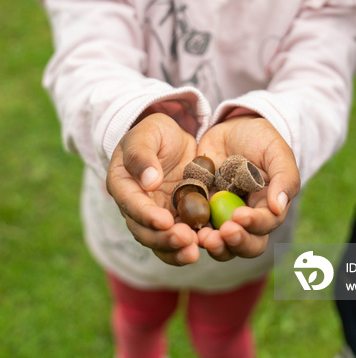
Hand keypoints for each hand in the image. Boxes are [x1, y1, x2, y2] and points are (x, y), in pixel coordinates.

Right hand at [106, 113, 198, 265]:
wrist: (172, 140)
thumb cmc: (155, 132)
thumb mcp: (148, 132)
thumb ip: (142, 154)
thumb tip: (148, 181)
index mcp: (122, 184)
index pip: (131, 203)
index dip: (146, 215)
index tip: (165, 221)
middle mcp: (135, 206)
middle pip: (143, 230)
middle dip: (163, 238)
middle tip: (186, 240)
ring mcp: (155, 216)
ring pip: (159, 241)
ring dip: (175, 250)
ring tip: (194, 252)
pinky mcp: (174, 221)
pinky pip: (177, 239)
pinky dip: (187, 248)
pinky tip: (203, 248)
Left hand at [196, 115, 299, 261]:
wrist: (231, 129)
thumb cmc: (260, 139)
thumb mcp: (276, 151)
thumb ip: (284, 176)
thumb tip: (279, 207)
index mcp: (268, 207)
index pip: (265, 225)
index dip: (254, 224)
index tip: (240, 216)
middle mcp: (246, 218)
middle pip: (245, 245)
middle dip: (235, 243)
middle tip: (221, 234)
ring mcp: (222, 216)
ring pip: (221, 244)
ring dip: (214, 245)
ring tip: (203, 237)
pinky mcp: (201, 209)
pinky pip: (195, 226)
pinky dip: (191, 230)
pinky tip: (184, 226)